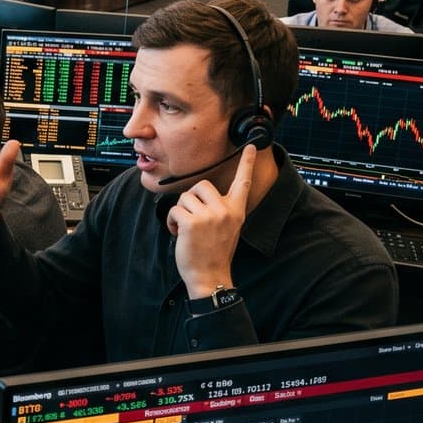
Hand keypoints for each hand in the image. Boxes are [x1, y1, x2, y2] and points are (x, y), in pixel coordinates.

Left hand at [166, 144, 256, 298]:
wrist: (210, 276)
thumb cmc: (215, 252)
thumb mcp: (228, 228)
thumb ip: (221, 210)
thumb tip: (204, 197)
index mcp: (237, 211)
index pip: (243, 182)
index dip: (247, 163)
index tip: (251, 146)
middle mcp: (226, 210)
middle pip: (201, 185)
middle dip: (192, 200)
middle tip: (193, 218)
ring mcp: (210, 216)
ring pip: (185, 198)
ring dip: (180, 212)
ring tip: (186, 229)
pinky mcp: (192, 222)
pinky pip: (174, 210)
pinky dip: (171, 222)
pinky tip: (177, 233)